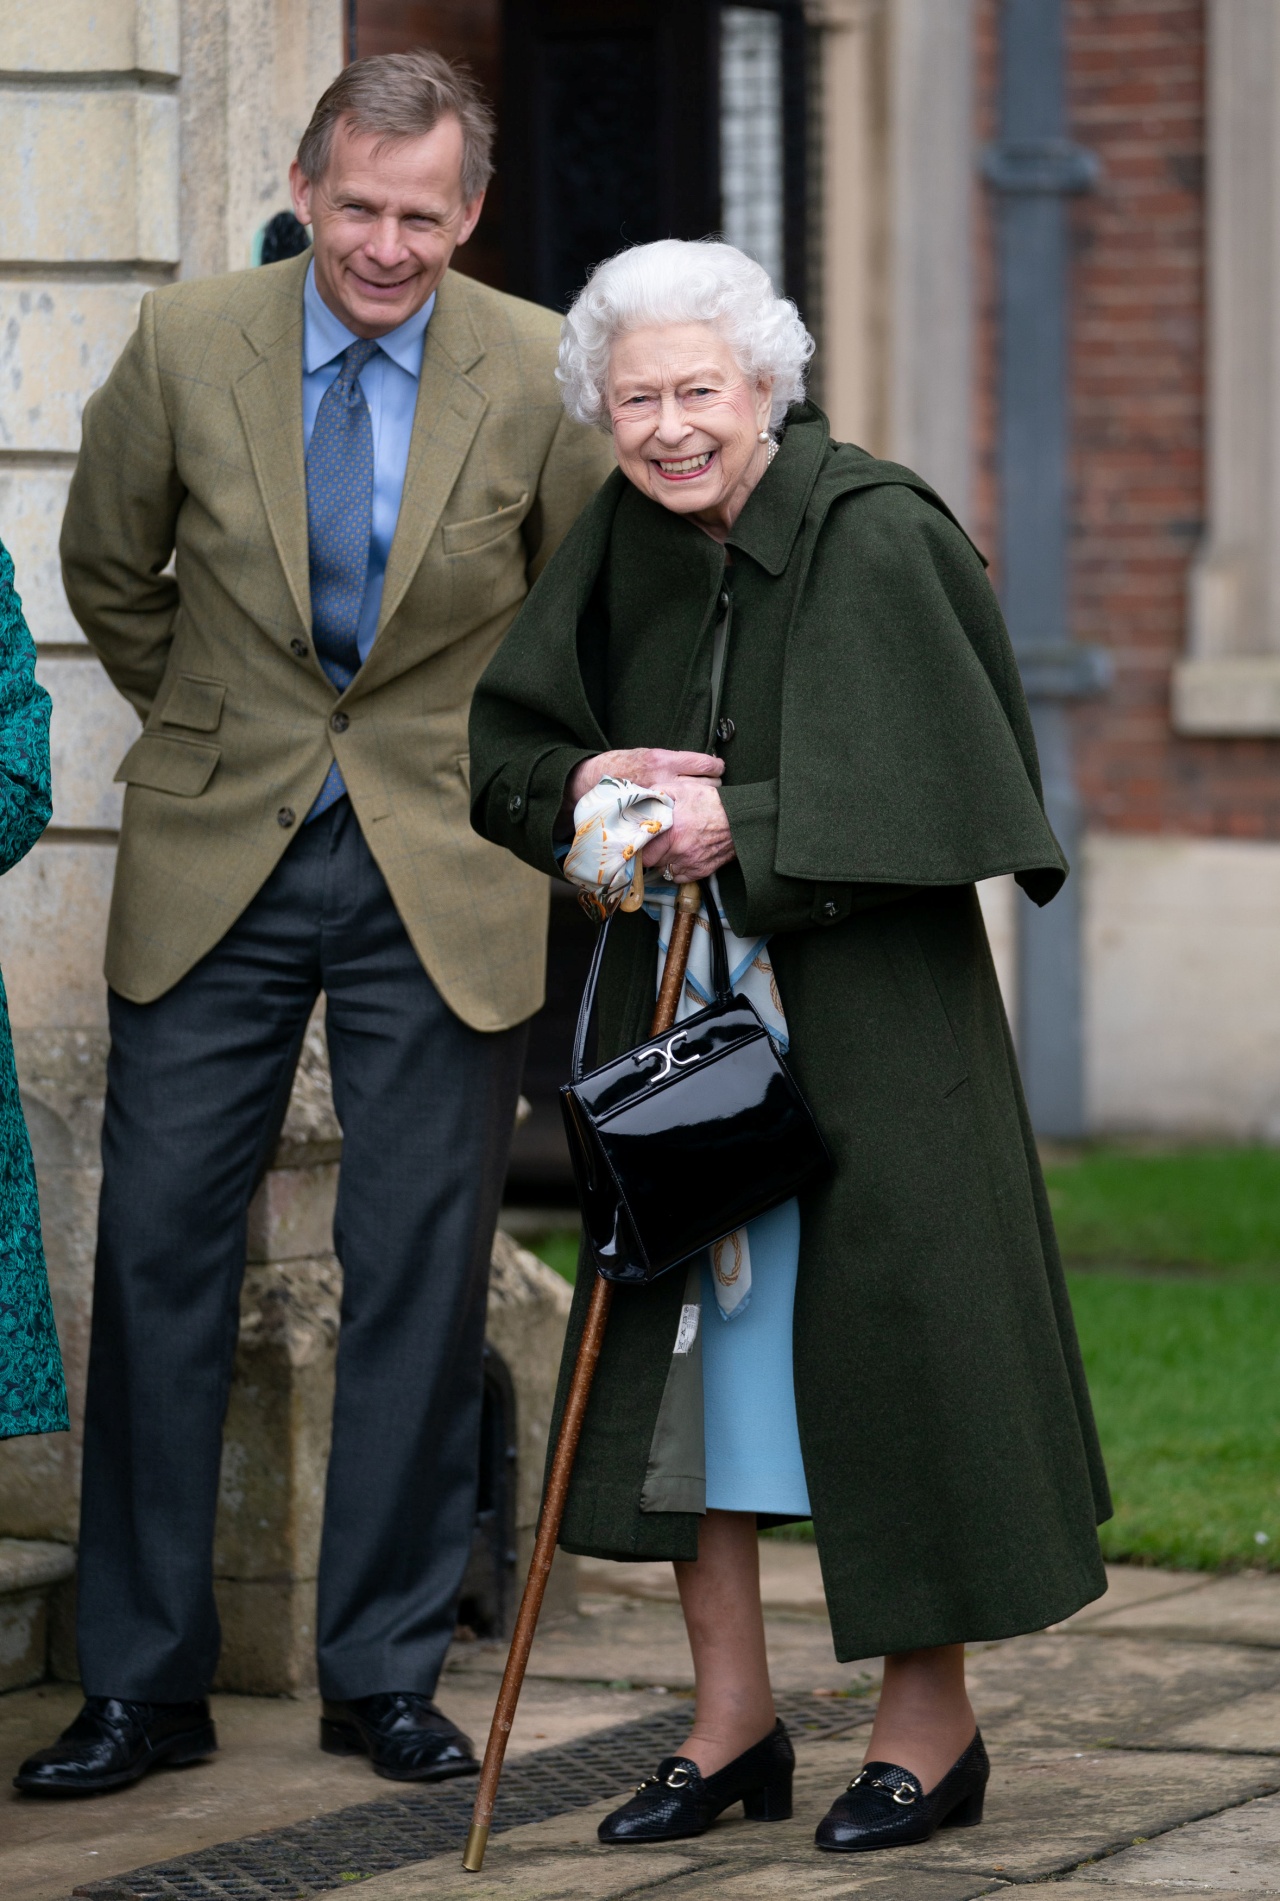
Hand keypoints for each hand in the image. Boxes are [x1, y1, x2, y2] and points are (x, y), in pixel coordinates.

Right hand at [566, 748, 723, 811]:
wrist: (594, 782)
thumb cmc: (623, 766)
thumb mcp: (649, 756)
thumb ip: (673, 763)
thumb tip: (702, 766)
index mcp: (664, 761)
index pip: (705, 764)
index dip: (716, 767)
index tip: (718, 769)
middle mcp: (664, 780)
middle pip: (707, 785)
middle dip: (713, 786)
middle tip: (712, 788)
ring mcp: (660, 800)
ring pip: (698, 802)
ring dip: (703, 802)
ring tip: (702, 802)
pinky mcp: (654, 815)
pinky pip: (682, 817)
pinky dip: (688, 815)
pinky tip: (689, 815)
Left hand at [640, 775, 734, 882]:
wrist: (740, 819)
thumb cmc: (712, 803)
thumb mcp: (684, 790)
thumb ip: (660, 792)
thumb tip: (643, 797)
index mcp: (673, 832)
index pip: (644, 852)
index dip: (639, 847)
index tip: (640, 840)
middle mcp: (680, 851)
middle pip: (652, 862)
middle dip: (650, 853)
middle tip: (653, 843)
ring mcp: (691, 863)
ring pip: (664, 870)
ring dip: (662, 862)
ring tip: (666, 849)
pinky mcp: (701, 871)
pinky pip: (679, 877)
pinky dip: (676, 869)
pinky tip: (679, 857)